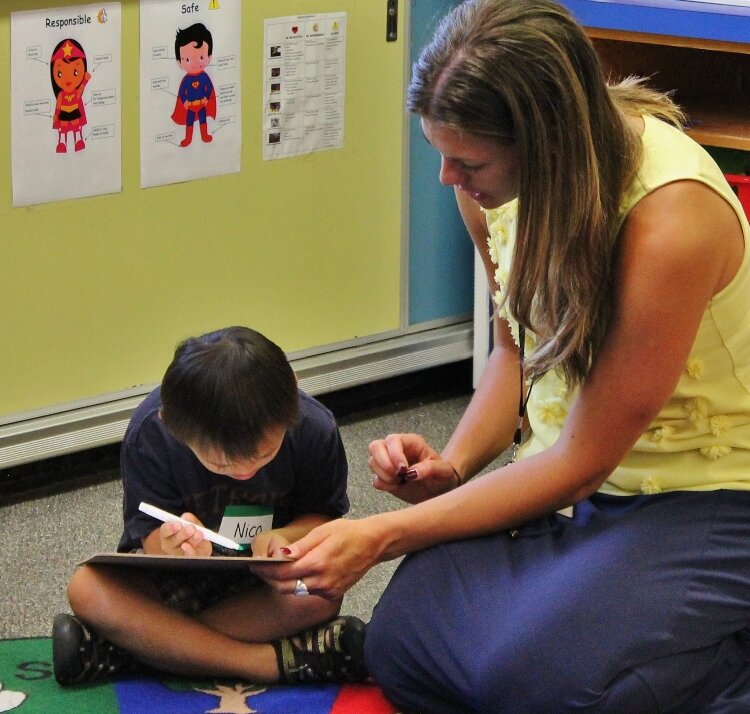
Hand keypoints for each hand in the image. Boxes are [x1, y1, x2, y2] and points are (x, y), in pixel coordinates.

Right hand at [158, 512, 211, 556]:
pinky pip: (191, 557)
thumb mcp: (191, 524)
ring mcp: (179, 555)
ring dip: (191, 541)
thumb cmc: (192, 533)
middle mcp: (170, 546)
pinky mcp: (191, 559)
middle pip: (173, 542)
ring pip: (182, 550)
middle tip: (191, 528)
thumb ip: (190, 520)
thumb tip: (187, 517)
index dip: (170, 528)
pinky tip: (194, 548)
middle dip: (182, 534)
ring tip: (198, 534)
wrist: (199, 546)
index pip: (165, 530)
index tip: (178, 524)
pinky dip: (192, 552)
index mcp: (167, 534)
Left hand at [249, 519, 379, 598]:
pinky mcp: (333, 594)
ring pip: (295, 592)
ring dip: (282, 584)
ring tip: (274, 571)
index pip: (283, 573)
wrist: (373, 544)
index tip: (254, 565)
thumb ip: (301, 546)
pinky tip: (296, 574)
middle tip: (260, 569)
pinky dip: (298, 585)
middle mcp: (322, 581)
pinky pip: (309, 592)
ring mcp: (328, 590)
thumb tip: (281, 554)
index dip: (265, 570)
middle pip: (285, 587)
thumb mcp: (323, 532)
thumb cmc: (348, 532)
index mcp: (317, 563)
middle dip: (269, 579)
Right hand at [368, 433, 460, 502]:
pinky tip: (397, 487)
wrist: (440, 490)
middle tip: (397, 475)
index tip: (404, 470)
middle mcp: (397, 450)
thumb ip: (430, 468)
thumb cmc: (444, 476)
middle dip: (383, 463)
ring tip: (400, 482)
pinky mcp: (385, 478)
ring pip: (372, 462)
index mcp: (411, 443)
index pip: (393, 440)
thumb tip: (412, 472)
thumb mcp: (444, 471)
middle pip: (375, 446)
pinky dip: (383, 485)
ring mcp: (388, 463)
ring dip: (383, 475)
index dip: (394, 454)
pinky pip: (374, 479)